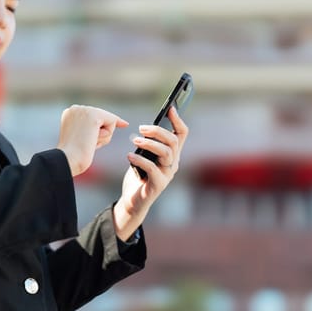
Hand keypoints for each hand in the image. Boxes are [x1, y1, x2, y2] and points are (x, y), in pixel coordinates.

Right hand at [57, 105, 128, 176]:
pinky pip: (112, 122)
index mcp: (70, 113)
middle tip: (86, 144)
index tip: (124, 124)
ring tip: (87, 144)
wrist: (68, 160)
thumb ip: (92, 129)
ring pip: (108, 120)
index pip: (95, 115)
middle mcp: (76, 108)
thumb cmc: (75, 156)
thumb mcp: (82, 138)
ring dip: (103, 137)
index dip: (105, 123)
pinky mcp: (93, 116)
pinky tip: (93, 141)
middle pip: (103, 117)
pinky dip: (106, 135)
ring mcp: (84, 110)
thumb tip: (121, 124)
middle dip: (103, 133)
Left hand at [113, 107, 188, 239]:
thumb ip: (147, 144)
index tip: (170, 108)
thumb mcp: (143, 155)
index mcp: (172, 153)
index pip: (182, 134)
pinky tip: (129, 156)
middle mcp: (173, 163)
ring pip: (166, 153)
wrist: (133, 201)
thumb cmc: (138, 176)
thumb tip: (145, 129)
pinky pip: (153, 168)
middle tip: (141, 128)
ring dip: (150, 144)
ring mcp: (167, 174)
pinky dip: (140, 160)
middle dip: (157, 131)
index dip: (178, 120)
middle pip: (173, 141)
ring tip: (135, 141)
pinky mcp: (158, 184)